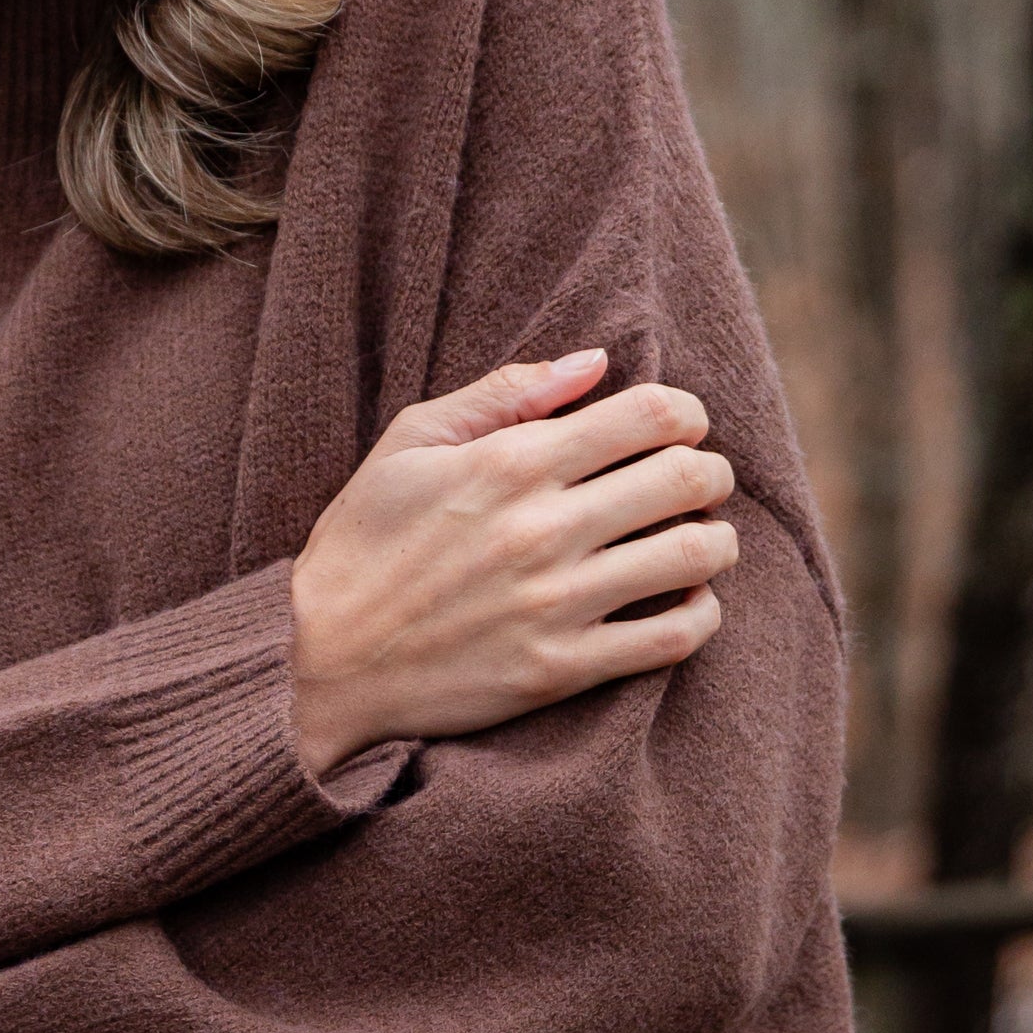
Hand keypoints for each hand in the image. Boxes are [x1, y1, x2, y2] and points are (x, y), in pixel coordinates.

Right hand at [289, 350, 735, 776]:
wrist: (315, 663)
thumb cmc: (361, 544)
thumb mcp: (409, 444)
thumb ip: (504, 394)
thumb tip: (596, 361)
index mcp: (510, 463)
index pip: (652, 415)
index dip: (687, 413)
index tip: (679, 427)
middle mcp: (542, 530)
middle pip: (688, 479)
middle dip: (710, 473)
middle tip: (698, 482)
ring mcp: (555, 604)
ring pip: (696, 556)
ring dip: (717, 541)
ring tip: (700, 541)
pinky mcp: (559, 671)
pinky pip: (673, 638)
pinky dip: (700, 612)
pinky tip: (683, 601)